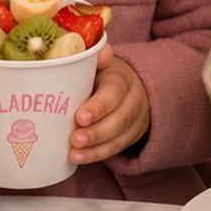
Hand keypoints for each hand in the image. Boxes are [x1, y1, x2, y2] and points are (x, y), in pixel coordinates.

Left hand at [69, 44, 149, 163]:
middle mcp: (134, 100)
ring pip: (119, 138)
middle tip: (74, 139)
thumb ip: (96, 57)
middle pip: (119, 119)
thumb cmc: (101, 74)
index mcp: (122, 78)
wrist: (126, 86)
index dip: (99, 106)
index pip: (114, 92)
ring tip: (74, 154)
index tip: (80, 117)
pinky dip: (97, 155)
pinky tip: (79, 158)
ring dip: (96, 148)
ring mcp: (135, 121)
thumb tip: (102, 51)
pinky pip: (116, 149)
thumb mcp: (98, 63)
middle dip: (96, 132)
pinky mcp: (131, 136)